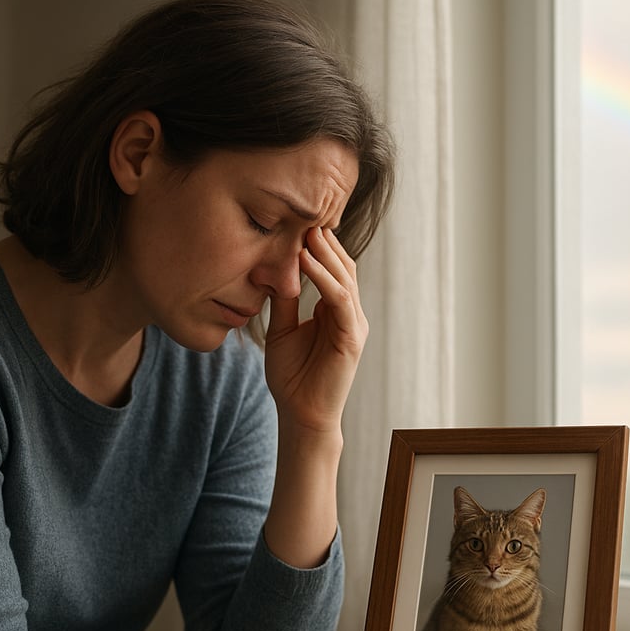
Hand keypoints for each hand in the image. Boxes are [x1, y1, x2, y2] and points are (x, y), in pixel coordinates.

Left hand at [264, 227, 367, 434]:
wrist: (301, 414)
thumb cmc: (292, 377)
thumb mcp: (282, 330)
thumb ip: (284, 301)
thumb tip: (274, 269)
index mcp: (335, 311)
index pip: (332, 269)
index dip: (318, 246)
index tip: (298, 222)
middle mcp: (349, 314)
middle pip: (344, 267)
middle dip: (325, 242)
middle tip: (305, 215)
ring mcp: (354, 324)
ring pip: (345, 278)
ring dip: (326, 254)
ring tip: (307, 232)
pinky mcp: (352, 338)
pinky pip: (341, 300)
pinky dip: (325, 279)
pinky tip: (307, 262)